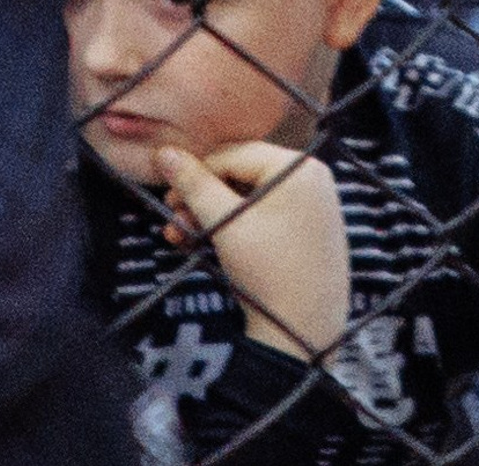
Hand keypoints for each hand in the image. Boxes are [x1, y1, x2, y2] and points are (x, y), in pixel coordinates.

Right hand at [159, 141, 348, 357]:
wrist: (304, 327)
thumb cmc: (267, 268)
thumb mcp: (226, 225)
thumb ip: (195, 187)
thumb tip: (165, 152)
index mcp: (299, 165)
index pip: (236, 154)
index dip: (196, 172)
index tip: (165, 197)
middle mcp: (311, 175)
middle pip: (243, 174)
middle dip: (202, 197)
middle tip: (170, 219)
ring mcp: (313, 201)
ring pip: (250, 197)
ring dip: (211, 214)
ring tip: (178, 237)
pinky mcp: (308, 226)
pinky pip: (266, 213)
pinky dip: (235, 225)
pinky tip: (204, 243)